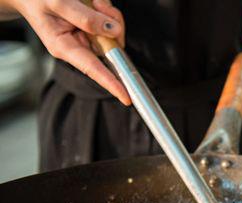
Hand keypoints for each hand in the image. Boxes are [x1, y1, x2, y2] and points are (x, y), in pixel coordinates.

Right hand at [14, 0, 129, 104]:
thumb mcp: (58, 3)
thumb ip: (85, 18)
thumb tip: (113, 30)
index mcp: (64, 47)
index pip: (92, 69)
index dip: (112, 84)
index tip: (126, 98)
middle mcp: (78, 46)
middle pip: (111, 47)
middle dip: (113, 26)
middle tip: (98, 6)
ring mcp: (87, 38)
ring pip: (115, 33)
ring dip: (109, 14)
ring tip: (92, 2)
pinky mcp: (93, 29)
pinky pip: (111, 22)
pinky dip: (106, 10)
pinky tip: (93, 3)